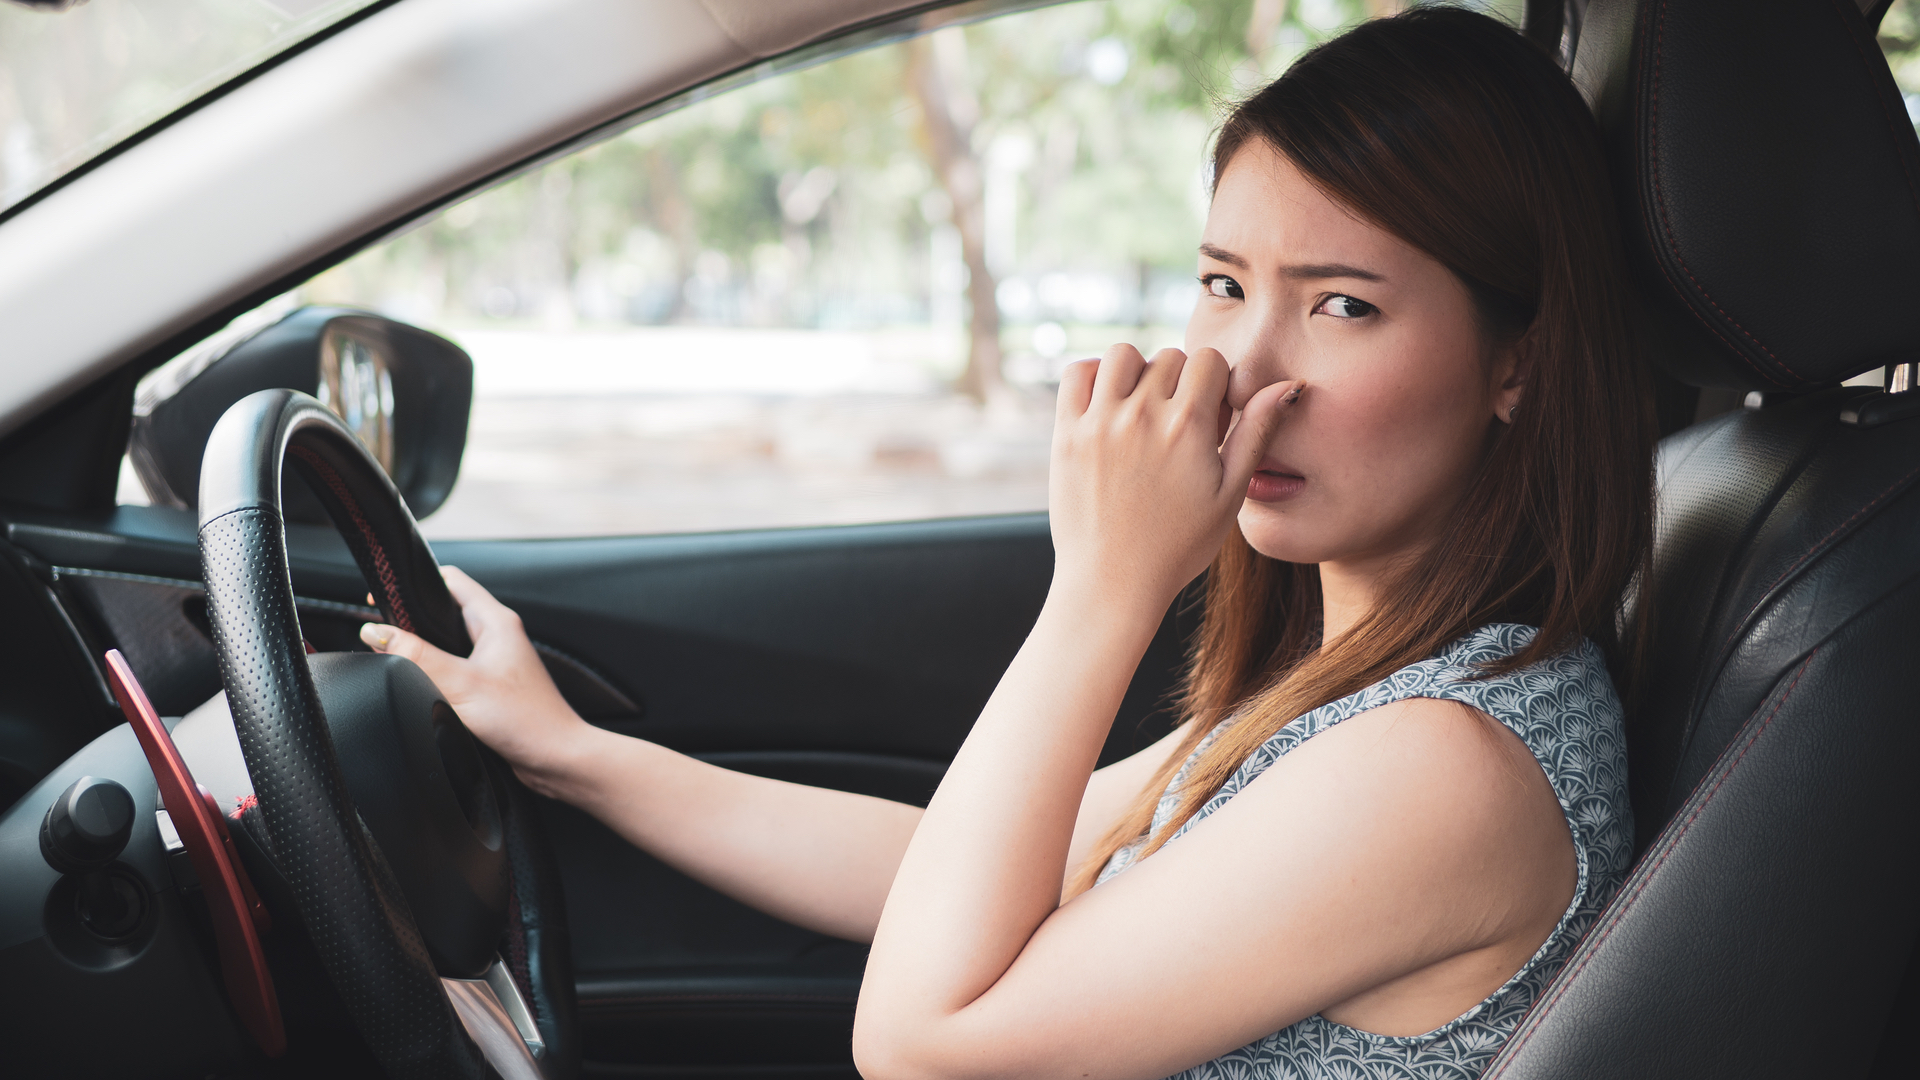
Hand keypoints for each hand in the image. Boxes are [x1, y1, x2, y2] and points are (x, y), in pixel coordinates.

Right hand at [359, 566, 588, 790]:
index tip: (383, 592)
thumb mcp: (461, 684)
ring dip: (424, 650)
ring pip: (448, 645)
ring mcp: (495, 662)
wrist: (556, 759)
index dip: (414, 583)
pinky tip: (423, 688)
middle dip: (412, 620)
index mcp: (496, 622)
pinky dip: (435, 674)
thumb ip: (417, 656)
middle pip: (445, 613)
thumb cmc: (526, 720)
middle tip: (383, 631)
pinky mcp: (492, 688)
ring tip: (399, 659)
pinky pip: (455, 671)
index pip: (451, 581)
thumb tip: (377, 633)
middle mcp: (498, 637)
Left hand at [1048, 344, 1298, 614]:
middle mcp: (1142, 414)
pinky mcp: (1067, 433)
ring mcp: (1099, 421)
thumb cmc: (1178, 546)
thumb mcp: (1230, 494)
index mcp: (1188, 426)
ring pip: (1123, 355)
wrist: (1112, 583)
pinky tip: (1108, 403)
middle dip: (1180, 381)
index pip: (1209, 360)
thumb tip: (1288, 385)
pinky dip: (1093, 375)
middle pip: (1169, 357)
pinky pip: (1077, 372)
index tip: (1209, 416)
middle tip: (1177, 424)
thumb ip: (1257, 433)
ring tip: (1142, 407)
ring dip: (1137, 371)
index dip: (1215, 384)